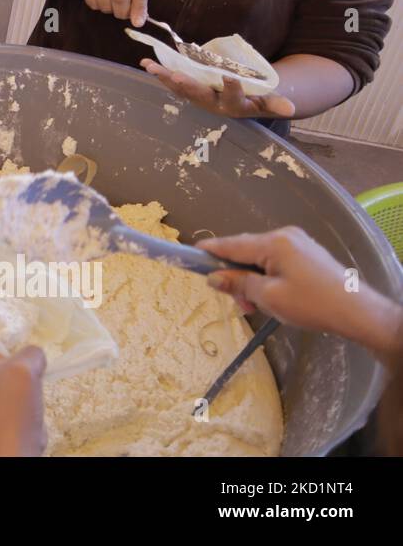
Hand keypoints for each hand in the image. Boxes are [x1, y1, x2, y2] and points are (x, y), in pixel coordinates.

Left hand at [0, 300, 46, 455]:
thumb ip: (31, 351)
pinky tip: (36, 352)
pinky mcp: (8, 390)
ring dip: (1, 333)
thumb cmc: (12, 404)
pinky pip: (12, 364)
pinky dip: (20, 353)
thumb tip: (35, 352)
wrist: (17, 441)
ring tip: (16, 317)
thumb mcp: (25, 367)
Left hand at [141, 60, 295, 118]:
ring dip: (165, 77)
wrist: (242, 103)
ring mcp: (199, 97)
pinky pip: (173, 80)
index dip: (232, 88)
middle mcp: (212, 104)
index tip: (230, 76)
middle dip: (188, 85)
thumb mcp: (269, 101)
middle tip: (176, 77)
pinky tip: (146, 63)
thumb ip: (276, 103)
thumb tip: (291, 108)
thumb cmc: (258, 99)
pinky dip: (160, 72)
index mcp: (234, 105)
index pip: (233, 98)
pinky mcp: (189, 89)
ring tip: (151, 67)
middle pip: (199, 95)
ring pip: (181, 88)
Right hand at [201, 227, 402, 355]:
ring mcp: (298, 243)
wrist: (359, 312)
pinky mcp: (307, 254)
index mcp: (274, 242)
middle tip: (240, 304)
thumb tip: (213, 277)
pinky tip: (272, 297)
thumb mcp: (268, 297)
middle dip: (236, 276)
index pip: (231, 244)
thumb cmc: (312, 304)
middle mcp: (285, 236)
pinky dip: (267, 278)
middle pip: (245, 252)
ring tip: (258, 307)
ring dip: (252, 281)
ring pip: (260, 259)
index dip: (209, 250)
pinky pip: (276, 262)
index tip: (189, 254)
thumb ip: (238, 284)